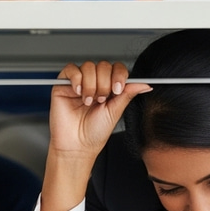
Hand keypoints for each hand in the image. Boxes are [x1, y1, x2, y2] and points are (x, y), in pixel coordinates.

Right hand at [41, 61, 151, 210]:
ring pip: (89, 66)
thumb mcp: (116, 111)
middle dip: (104, 83)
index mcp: (109, 87)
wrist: (77, 145)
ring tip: (89, 101)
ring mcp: (79, 82)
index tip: (117, 89)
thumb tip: (145, 84)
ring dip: (91, 85)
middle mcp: (95, 82)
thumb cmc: (95, 132)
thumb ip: (128, 93)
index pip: (117, 68)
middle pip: (103, 65)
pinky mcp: (63, 84)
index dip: (119, 75)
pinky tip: (78, 92)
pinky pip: (71, 69)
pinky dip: (77, 79)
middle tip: (101, 100)